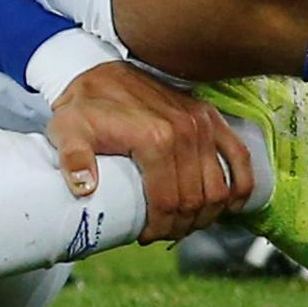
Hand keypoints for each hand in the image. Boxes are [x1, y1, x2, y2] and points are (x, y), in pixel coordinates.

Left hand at [45, 62, 253, 243]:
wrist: (99, 70)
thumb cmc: (83, 105)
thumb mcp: (67, 130)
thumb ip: (72, 159)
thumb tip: (84, 189)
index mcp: (154, 139)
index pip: (168, 201)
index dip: (160, 227)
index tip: (145, 236)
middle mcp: (185, 131)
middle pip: (196, 199)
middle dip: (182, 226)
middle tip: (163, 233)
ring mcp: (202, 123)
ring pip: (220, 187)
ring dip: (208, 214)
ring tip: (185, 223)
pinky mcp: (210, 116)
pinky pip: (240, 157)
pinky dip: (240, 186)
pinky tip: (229, 205)